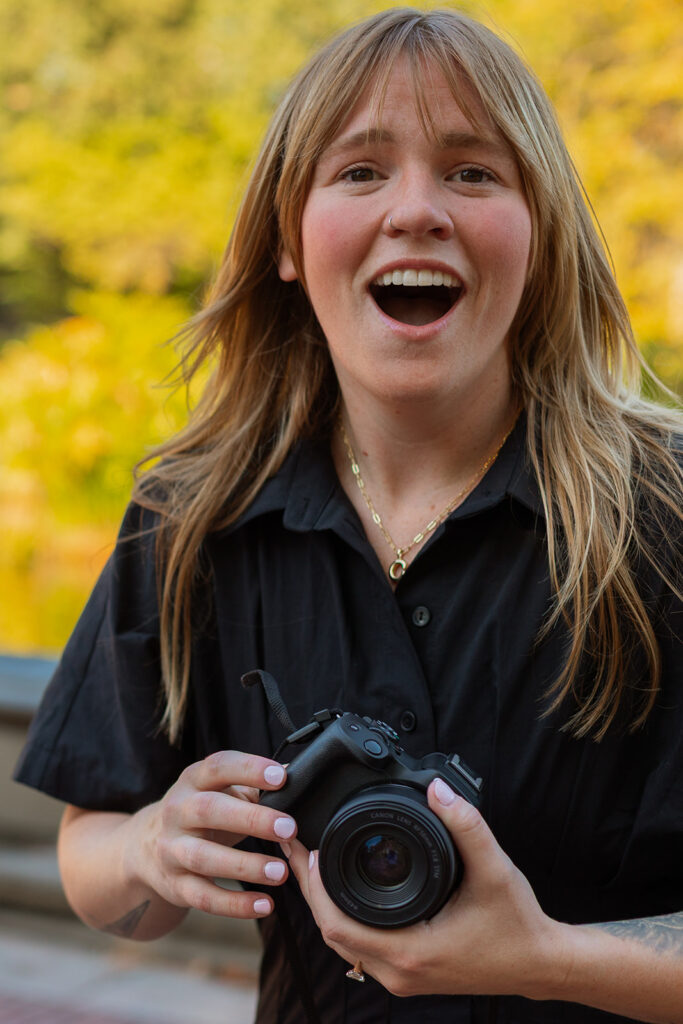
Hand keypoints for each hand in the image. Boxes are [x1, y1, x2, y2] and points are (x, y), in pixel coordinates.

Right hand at [131, 751, 296, 919]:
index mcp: (193, 780)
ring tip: (280, 872)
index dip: (249, 769)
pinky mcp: (175, 885)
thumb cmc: (201, 813)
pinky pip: (204, 897)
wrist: (146, 847)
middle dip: (251, 819)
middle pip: (210, 810)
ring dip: (245, 865)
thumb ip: (254, 785)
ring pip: (204, 857)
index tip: (281, 777)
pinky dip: (234, 904)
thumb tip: (297, 774)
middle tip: (288, 828)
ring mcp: (172, 849)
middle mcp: (177, 811)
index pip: (218, 766)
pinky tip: (264, 904)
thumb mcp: (219, 791)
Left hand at [284, 779, 566, 998]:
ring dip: (324, 904)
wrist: (539, 964)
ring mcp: (401, 978)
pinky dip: (345, 918)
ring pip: (344, 944)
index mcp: (410, 952)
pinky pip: (361, 948)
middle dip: (309, 888)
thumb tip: (437, 788)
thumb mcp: (495, 869)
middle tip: (297, 845)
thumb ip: (466, 825)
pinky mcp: (408, 974)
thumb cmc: (517, 924)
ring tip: (312, 861)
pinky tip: (342, 889)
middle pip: (331, 934)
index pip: (337, 925)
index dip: (314, 886)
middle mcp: (398, 973)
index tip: (307, 846)